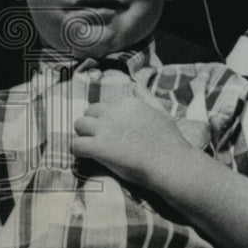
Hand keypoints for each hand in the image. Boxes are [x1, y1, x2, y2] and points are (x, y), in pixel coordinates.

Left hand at [73, 96, 190, 188]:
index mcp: (126, 102)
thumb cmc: (169, 141)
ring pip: (79, 125)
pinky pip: (75, 145)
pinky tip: (85, 157)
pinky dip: (77, 151)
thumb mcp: (161, 111)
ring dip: (83, 135)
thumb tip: (135, 84)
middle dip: (91, 126)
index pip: (103, 107)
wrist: (172, 163)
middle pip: (88, 114)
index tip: (112, 134)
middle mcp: (112, 112)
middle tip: (100, 141)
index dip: (104, 121)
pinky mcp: (98, 146)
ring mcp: (104, 129)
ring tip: (92, 148)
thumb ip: (146, 97)